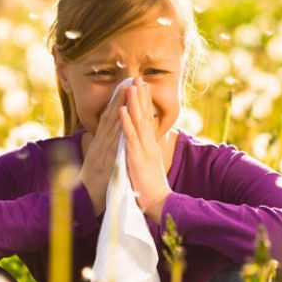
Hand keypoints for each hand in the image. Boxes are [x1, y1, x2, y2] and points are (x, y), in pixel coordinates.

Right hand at [78, 85, 127, 215]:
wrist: (82, 203)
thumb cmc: (93, 185)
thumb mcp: (100, 163)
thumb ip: (105, 150)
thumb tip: (110, 140)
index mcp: (101, 143)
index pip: (111, 119)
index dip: (119, 101)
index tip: (127, 86)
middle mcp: (100, 144)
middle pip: (111, 116)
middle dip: (121, 97)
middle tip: (130, 79)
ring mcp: (101, 151)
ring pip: (111, 125)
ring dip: (119, 106)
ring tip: (128, 90)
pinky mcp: (103, 162)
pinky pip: (111, 144)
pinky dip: (117, 130)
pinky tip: (122, 118)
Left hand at [119, 76, 172, 221]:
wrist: (158, 203)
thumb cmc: (150, 188)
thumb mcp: (148, 165)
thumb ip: (145, 153)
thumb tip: (143, 144)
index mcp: (150, 146)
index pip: (147, 120)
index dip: (144, 103)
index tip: (141, 87)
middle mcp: (149, 144)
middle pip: (144, 116)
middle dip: (141, 96)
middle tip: (138, 78)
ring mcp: (143, 150)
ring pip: (138, 122)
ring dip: (134, 103)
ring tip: (131, 86)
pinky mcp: (137, 158)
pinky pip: (130, 137)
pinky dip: (126, 122)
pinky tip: (123, 110)